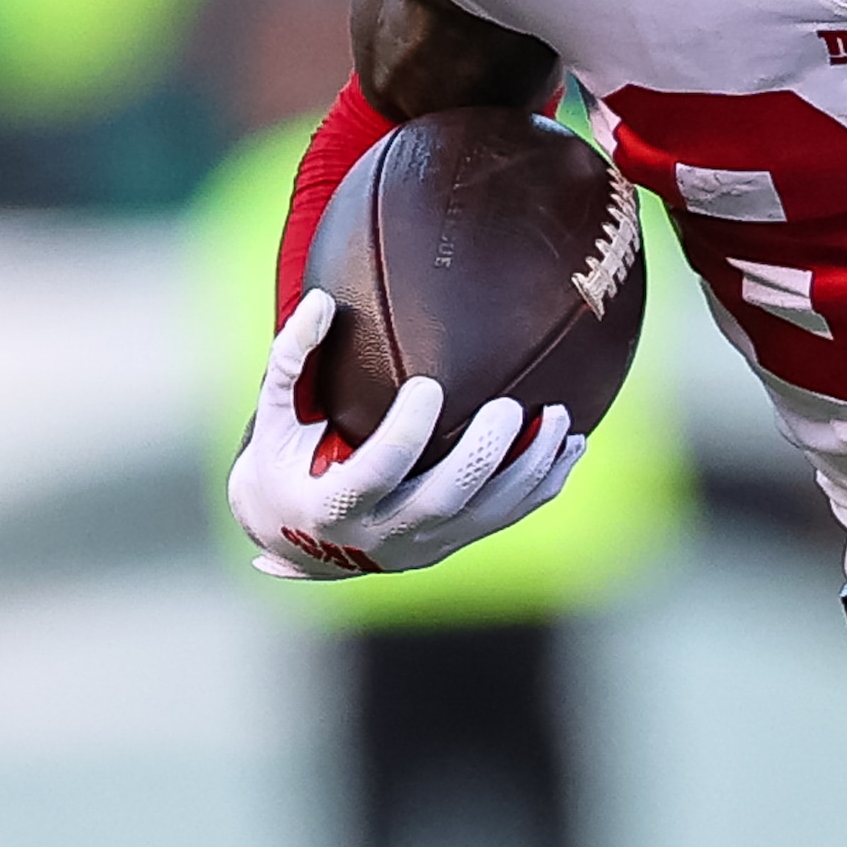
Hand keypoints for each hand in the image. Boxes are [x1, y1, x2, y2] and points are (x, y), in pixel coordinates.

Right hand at [229, 291, 581, 579]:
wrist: (299, 543)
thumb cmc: (284, 465)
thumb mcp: (275, 419)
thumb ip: (290, 361)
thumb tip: (320, 300)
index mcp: (332, 505)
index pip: (376, 473)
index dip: (406, 433)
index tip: (429, 385)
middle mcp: (382, 535)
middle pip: (445, 499)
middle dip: (483, 454)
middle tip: (507, 405)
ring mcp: (424, 546)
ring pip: (489, 514)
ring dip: (530, 468)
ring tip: (559, 417)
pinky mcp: (453, 545)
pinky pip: (508, 517)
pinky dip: (544, 483)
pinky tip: (571, 445)